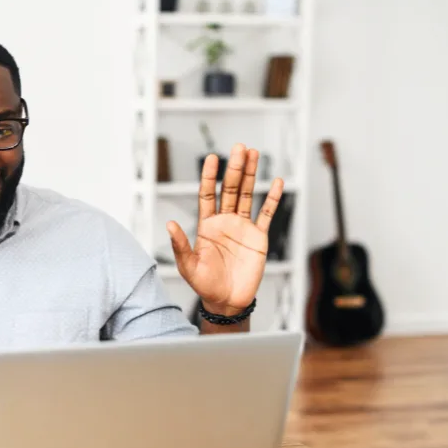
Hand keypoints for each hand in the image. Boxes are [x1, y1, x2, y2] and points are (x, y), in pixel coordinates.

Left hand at [166, 143, 283, 315]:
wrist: (226, 301)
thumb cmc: (204, 284)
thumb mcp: (188, 266)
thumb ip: (180, 244)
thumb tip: (170, 223)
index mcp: (206, 225)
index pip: (207, 194)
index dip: (209, 176)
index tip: (211, 157)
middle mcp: (224, 222)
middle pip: (230, 189)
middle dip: (234, 168)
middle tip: (239, 147)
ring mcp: (242, 227)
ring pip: (247, 195)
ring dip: (251, 175)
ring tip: (254, 153)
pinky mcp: (258, 238)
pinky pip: (267, 214)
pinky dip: (273, 199)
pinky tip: (277, 182)